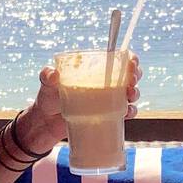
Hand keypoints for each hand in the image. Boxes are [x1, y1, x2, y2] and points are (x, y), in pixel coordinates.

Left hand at [23, 52, 141, 150]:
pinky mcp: (108, 117)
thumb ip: (47, 76)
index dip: (130, 59)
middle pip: (129, 76)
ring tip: (129, 95)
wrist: (47, 123)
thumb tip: (53, 74)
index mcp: (95, 70)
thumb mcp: (46, 83)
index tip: (132, 62)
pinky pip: (125, 113)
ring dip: (135, 93)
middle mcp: (105, 84)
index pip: (118, 60)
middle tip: (131, 81)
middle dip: (136, 76)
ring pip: (130, 94)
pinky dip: (130, 112)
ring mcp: (108, 101)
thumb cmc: (48, 97)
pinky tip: (127, 112)